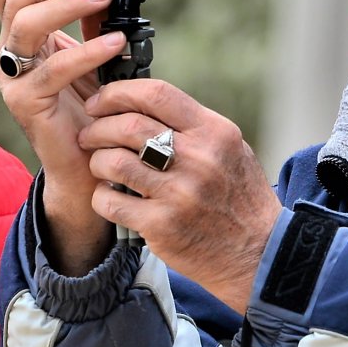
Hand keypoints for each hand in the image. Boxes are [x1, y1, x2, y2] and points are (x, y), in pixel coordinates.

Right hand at [0, 0, 129, 272]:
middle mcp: (9, 53)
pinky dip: (85, 51)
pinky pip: (51, 70)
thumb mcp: (95, 58)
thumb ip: (95, 23)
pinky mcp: (26, 105)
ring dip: (67, 4)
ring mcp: (13, 79)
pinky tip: (114, 43)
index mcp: (20, 37)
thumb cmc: (92, 112)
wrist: (87, 169)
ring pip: (24, 25)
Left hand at [79, 79, 283, 314]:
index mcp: (214, 133)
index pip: (156, 94)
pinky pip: (111, 202)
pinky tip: (108, 195)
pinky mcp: (161, 226)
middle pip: (128, 126)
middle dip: (98, 127)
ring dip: (97, 161)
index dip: (117, 93)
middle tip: (89, 135)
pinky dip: (101, 196)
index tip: (100, 101)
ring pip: (114, 162)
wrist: (258, 253)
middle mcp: (198, 159)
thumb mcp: (231, 149)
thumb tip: (143, 103)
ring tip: (99, 165)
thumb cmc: (240, 197)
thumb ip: (192, 126)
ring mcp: (179, 194)